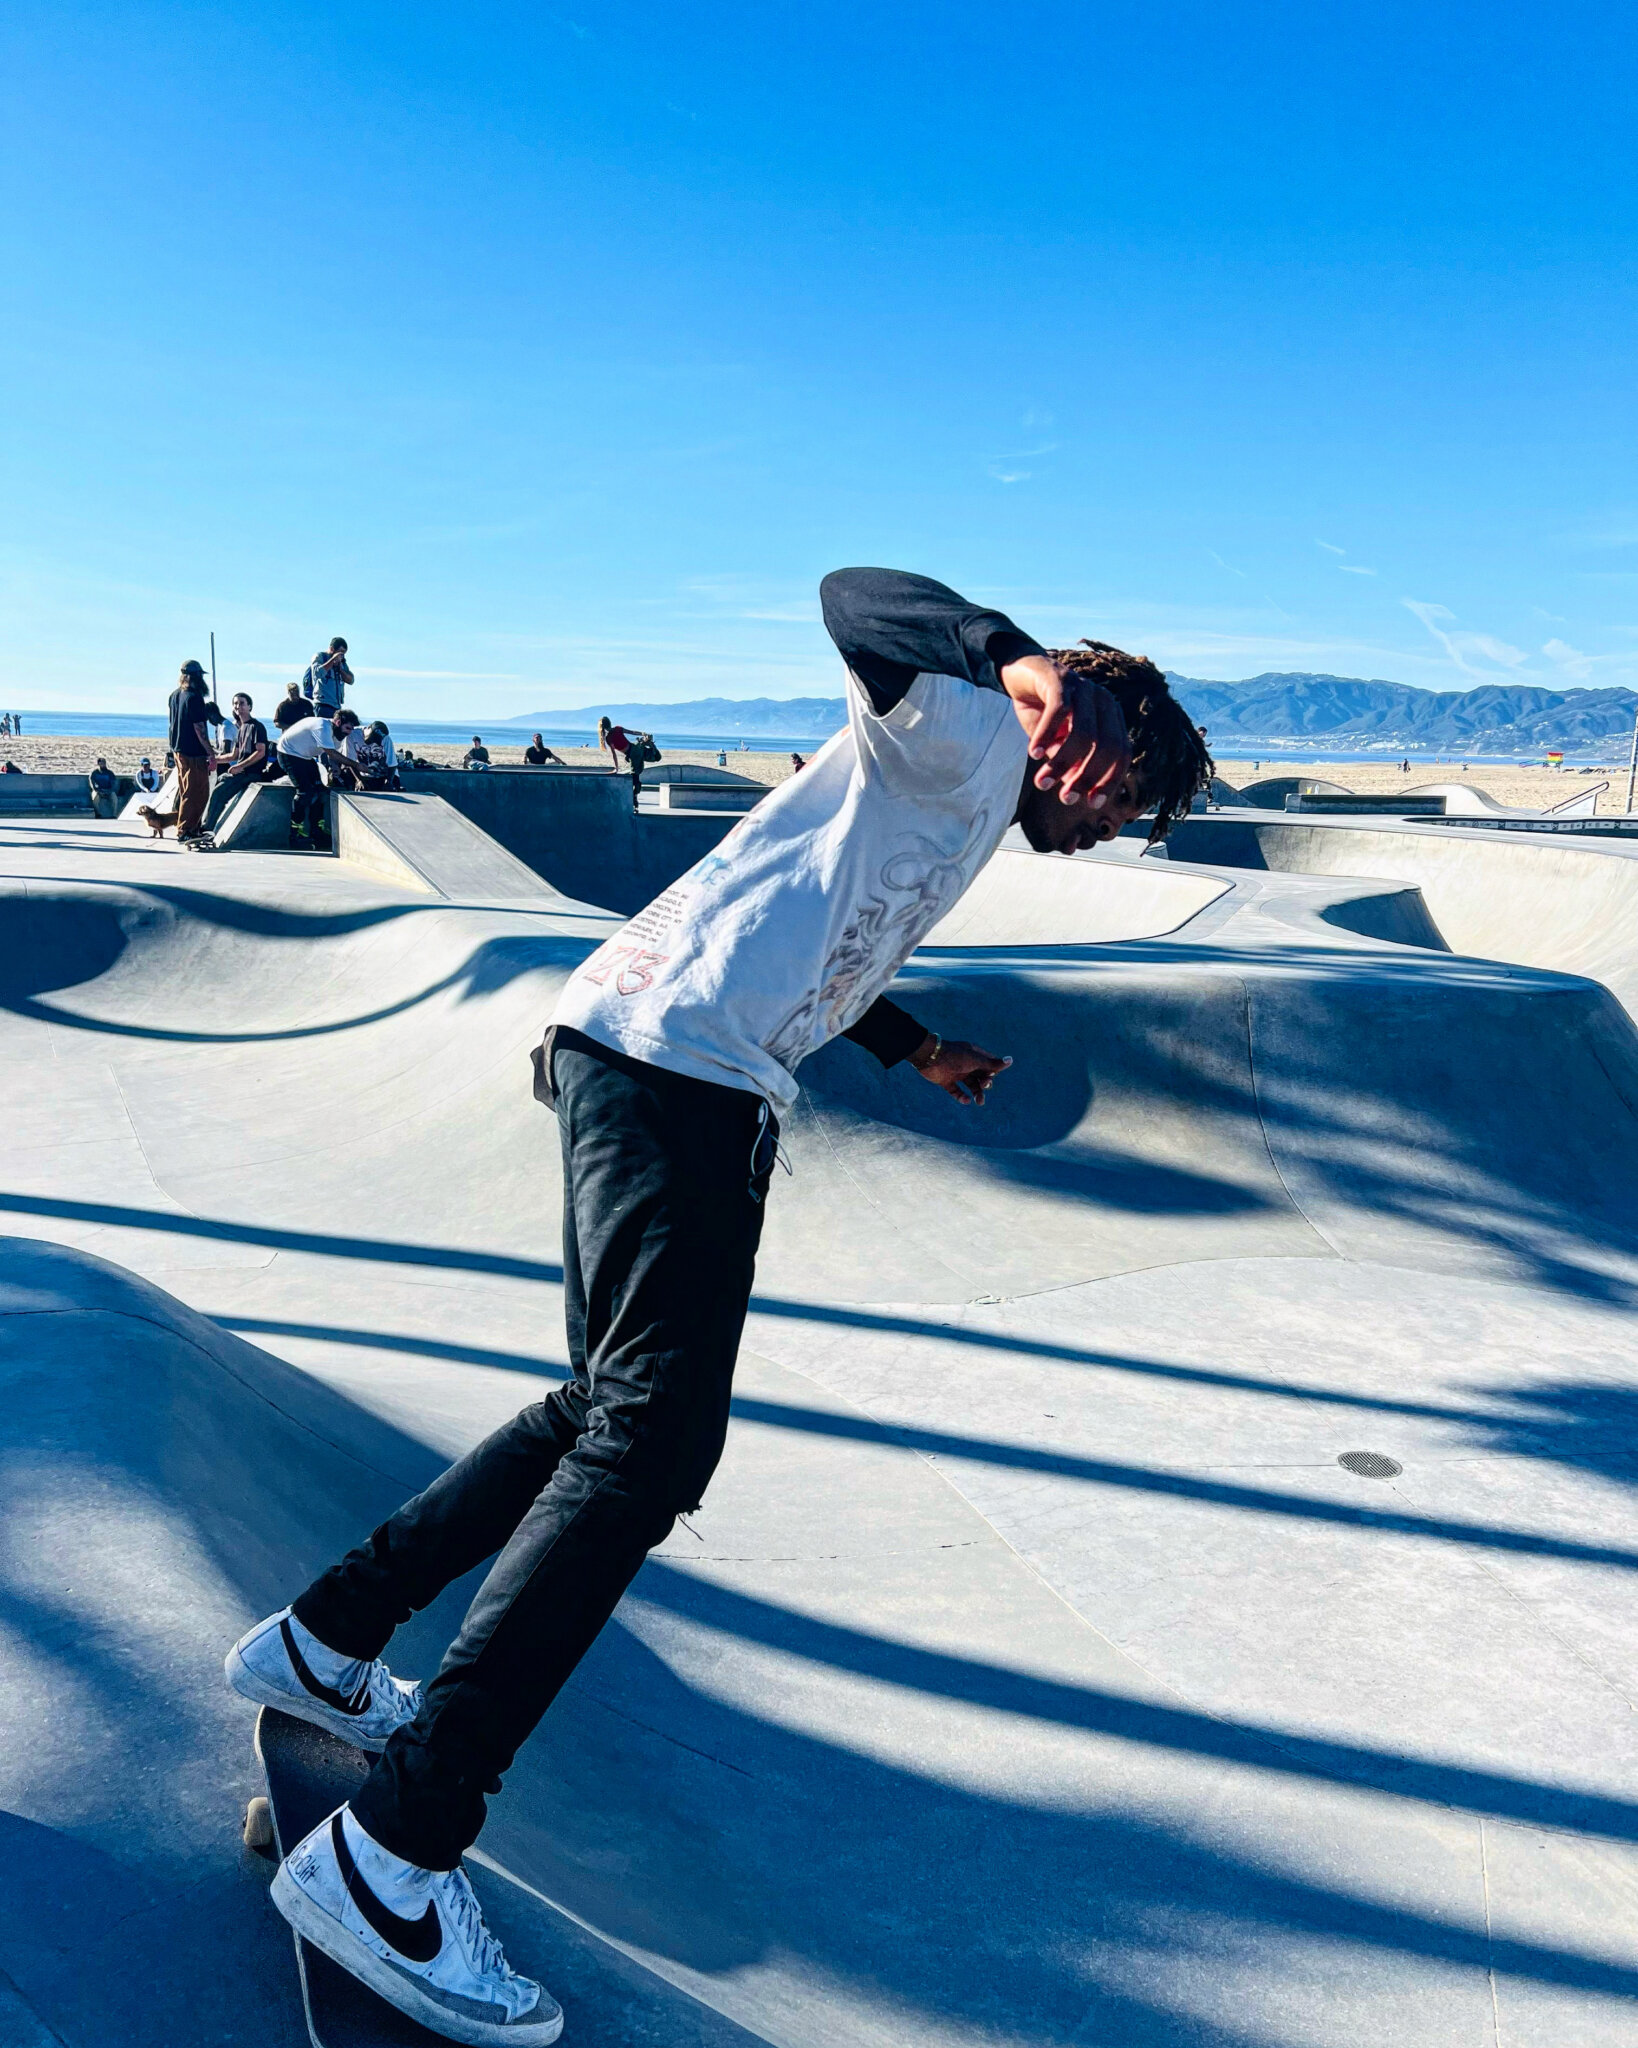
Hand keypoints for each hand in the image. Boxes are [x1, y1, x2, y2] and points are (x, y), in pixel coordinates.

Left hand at [910, 1033, 1011, 1105]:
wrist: (930, 1057)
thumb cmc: (955, 1056)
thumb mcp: (976, 1061)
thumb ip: (992, 1064)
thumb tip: (1011, 1060)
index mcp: (974, 1055)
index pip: (989, 1065)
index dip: (992, 1072)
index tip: (990, 1075)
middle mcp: (966, 1064)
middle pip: (981, 1077)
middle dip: (985, 1083)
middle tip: (985, 1086)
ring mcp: (956, 1072)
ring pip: (970, 1086)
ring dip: (976, 1093)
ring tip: (979, 1102)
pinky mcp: (946, 1081)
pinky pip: (956, 1091)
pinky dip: (961, 1097)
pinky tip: (966, 1100)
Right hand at [1000, 654, 1131, 809]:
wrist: (1020, 673)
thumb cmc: (1043, 712)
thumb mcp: (1059, 743)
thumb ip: (1069, 763)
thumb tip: (1075, 792)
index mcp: (1110, 718)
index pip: (1121, 754)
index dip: (1109, 780)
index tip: (1091, 803)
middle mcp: (1103, 702)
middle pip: (1108, 746)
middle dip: (1087, 777)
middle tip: (1065, 799)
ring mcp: (1084, 688)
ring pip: (1083, 732)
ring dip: (1063, 762)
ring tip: (1042, 782)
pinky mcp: (1060, 678)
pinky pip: (1059, 710)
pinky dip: (1047, 735)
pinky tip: (1034, 753)